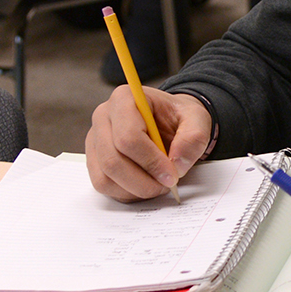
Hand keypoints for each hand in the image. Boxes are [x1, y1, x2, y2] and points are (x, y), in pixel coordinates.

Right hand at [86, 88, 212, 201]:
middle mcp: (103, 117)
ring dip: (134, 190)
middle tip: (167, 185)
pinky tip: (144, 186)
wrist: (167, 122)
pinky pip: (102, 185)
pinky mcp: (94, 159)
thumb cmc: (177, 117)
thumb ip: (194, 137)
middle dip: (143, 181)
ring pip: (105, 177)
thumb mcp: (196, 119)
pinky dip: (125, 193)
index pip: (128, 137)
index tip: (172, 175)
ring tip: (157, 184)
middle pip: (112, 160)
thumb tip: (178, 164)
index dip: (151, 162)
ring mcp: (95, 139)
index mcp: (124, 98)